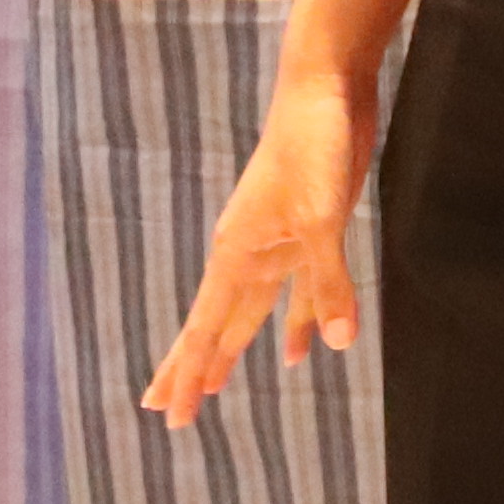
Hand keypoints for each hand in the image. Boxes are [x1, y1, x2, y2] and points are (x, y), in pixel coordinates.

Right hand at [145, 71, 369, 422]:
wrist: (325, 88)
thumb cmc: (313, 145)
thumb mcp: (323, 216)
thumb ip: (328, 281)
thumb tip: (337, 344)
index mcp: (237, 253)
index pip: (204, 328)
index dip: (188, 374)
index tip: (165, 415)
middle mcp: (249, 254)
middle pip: (214, 326)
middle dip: (194, 369)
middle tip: (166, 413)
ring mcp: (278, 243)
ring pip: (249, 312)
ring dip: (236, 349)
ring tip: (217, 388)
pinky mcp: (310, 231)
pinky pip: (297, 292)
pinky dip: (298, 323)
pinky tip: (302, 352)